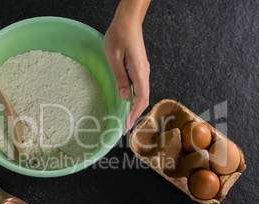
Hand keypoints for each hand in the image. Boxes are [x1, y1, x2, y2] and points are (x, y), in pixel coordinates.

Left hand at [104, 0, 149, 134]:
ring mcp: (142, 71)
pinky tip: (127, 103)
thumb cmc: (119, 35)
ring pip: (142, 94)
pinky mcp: (139, 68)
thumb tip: (124, 96)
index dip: (135, 113)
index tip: (127, 125)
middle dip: (135, 114)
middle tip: (125, 127)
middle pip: (144, 99)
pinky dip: (134, 99)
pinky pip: (139, 87)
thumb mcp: (114, 57)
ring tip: (125, 119)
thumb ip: (120, 77)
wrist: (128, 21)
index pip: (141, 98)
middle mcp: (144, 73)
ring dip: (135, 108)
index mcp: (139, 71)